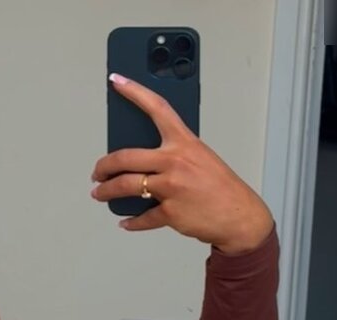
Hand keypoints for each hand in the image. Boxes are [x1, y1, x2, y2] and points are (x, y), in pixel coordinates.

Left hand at [91, 73, 273, 254]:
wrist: (239, 216)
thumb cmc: (220, 187)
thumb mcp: (200, 158)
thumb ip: (173, 154)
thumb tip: (143, 162)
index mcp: (184, 142)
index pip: (156, 108)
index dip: (134, 91)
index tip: (116, 80)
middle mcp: (175, 161)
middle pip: (126, 157)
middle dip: (104, 166)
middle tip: (97, 171)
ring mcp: (171, 187)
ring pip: (127, 186)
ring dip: (106, 191)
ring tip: (100, 193)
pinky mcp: (170, 212)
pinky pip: (143, 217)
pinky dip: (132, 222)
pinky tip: (126, 221)